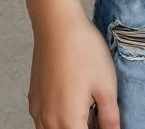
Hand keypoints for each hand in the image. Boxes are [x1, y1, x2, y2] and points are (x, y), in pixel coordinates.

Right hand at [27, 4, 119, 128]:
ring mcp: (38, 111)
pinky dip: (60, 120)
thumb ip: (110, 118)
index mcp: (68, 122)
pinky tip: (74, 102)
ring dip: (72, 126)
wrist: (57, 24)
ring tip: (90, 111)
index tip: (106, 123)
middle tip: (100, 118)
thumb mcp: (106, 86)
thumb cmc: (83, 51)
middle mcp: (48, 121)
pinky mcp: (34, 99)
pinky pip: (45, 122)